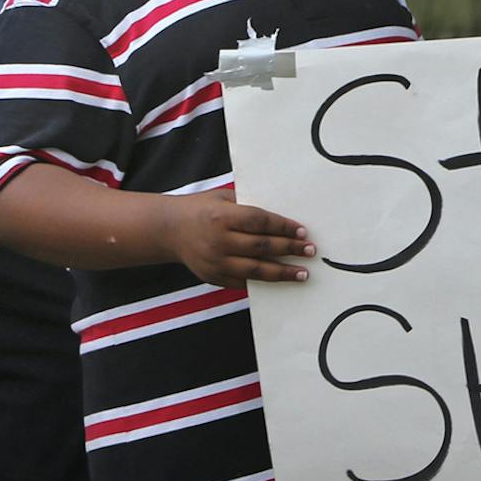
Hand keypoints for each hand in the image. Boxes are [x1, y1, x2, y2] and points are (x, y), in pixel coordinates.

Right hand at [157, 189, 315, 287]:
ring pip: (255, 269)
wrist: (170, 229)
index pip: (260, 222)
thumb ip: (248, 207)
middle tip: (310, 251)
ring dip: (282, 272)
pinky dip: (262, 281)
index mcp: (222, 216)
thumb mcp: (223, 198)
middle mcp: (218, 240)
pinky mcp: (212, 276)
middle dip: (290, 249)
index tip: (303, 231)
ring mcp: (215, 261)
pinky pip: (242, 281)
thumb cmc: (202, 209)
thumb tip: (282, 218)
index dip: (284, 227)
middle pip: (262, 247)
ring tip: (303, 273)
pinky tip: (279, 279)